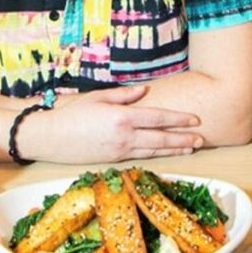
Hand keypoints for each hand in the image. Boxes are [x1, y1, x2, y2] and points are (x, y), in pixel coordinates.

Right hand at [27, 86, 203, 162]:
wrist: (49, 138)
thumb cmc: (71, 114)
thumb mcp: (98, 98)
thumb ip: (124, 96)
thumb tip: (144, 92)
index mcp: (122, 118)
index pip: (159, 119)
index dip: (179, 120)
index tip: (195, 120)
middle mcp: (124, 136)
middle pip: (161, 138)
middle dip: (183, 139)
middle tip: (201, 139)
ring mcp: (120, 151)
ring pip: (154, 150)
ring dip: (174, 150)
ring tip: (191, 148)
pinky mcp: (114, 160)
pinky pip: (140, 156)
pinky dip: (157, 155)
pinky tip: (166, 153)